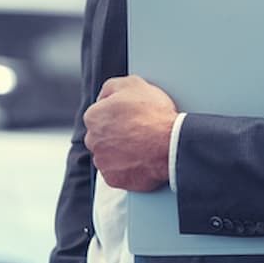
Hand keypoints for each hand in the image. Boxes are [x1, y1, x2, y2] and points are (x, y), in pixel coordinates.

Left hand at [83, 75, 176, 191]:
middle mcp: (92, 140)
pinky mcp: (114, 179)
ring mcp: (102, 161)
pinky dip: (127, 168)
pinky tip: (141, 159)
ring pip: (108, 155)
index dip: (117, 114)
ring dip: (120, 152)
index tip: (130, 116)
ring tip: (141, 146)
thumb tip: (104, 96)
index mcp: (93, 117)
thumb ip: (110, 87)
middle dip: (115, 134)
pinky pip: (117, 173)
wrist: (171, 143)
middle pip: (101, 136)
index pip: (99, 114)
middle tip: (137, 131)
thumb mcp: (132, 83)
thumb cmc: (154, 113)